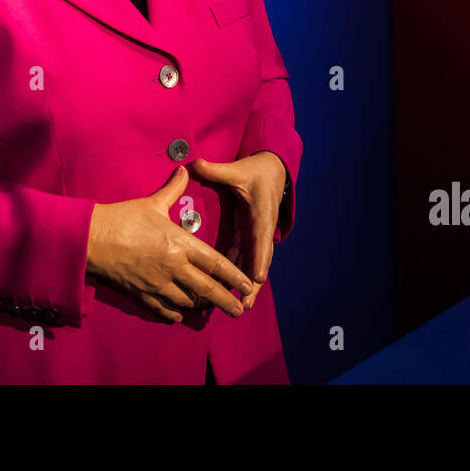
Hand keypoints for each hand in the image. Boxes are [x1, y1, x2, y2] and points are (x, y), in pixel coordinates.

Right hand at [85, 165, 253, 323]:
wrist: (91, 239)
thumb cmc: (123, 218)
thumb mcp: (153, 203)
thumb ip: (174, 189)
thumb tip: (186, 169)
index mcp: (179, 244)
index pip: (215, 263)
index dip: (233, 275)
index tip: (246, 284)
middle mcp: (173, 267)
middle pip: (207, 289)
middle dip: (225, 301)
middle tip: (239, 310)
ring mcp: (158, 284)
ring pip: (188, 302)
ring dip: (201, 306)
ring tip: (211, 308)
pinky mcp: (142, 294)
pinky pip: (165, 309)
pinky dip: (176, 313)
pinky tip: (181, 314)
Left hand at [189, 151, 286, 309]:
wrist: (273, 172)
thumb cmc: (257, 171)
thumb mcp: (238, 170)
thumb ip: (216, 170)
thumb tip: (196, 164)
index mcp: (260, 214)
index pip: (261, 239)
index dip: (259, 258)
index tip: (256, 276)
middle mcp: (261, 229)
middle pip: (259, 260)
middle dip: (253, 284)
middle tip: (245, 304)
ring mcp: (255, 236)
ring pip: (251, 264)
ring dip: (245, 285)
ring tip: (239, 306)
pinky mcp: (249, 237)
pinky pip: (242, 258)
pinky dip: (236, 274)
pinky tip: (226, 290)